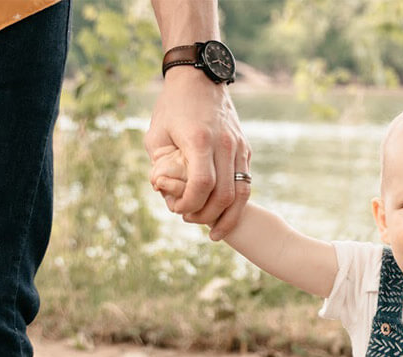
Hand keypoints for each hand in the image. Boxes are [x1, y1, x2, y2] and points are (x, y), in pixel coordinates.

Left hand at [144, 68, 250, 240]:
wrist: (200, 79)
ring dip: (229, 217)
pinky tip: (223, 212)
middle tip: (190, 219)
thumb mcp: (156, 135)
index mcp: (200, 140)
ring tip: (215, 231)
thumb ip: (159, 167)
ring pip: (242, 193)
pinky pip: (245, 182)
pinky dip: (235, 203)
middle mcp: (225, 145)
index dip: (190, 205)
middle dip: (208, 216)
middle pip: (225, 195)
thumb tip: (165, 194)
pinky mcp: (246, 149)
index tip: (177, 211)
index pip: (202, 186)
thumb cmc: (172, 107)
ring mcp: (239, 147)